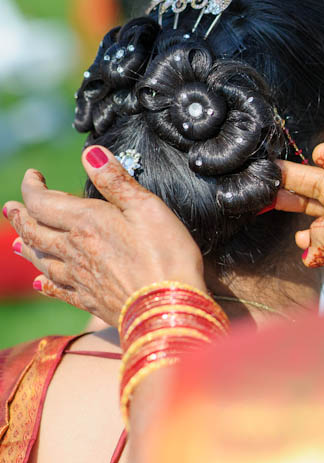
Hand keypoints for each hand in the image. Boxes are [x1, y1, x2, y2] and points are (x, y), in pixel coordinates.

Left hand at [3, 146, 204, 325]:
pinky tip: (40, 283)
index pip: (44, 201)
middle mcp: (75, 250)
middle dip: (20, 216)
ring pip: (42, 260)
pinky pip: (58, 290)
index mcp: (87, 223)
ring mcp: (80, 278)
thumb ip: (116, 181)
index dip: (32, 186)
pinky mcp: (90, 301)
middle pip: (35, 231)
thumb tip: (91, 153)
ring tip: (17, 241)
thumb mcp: (148, 208)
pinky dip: (45, 284)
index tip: (33, 175)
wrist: (168, 309)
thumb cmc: (166, 256)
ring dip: (26, 247)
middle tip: (10, 207)